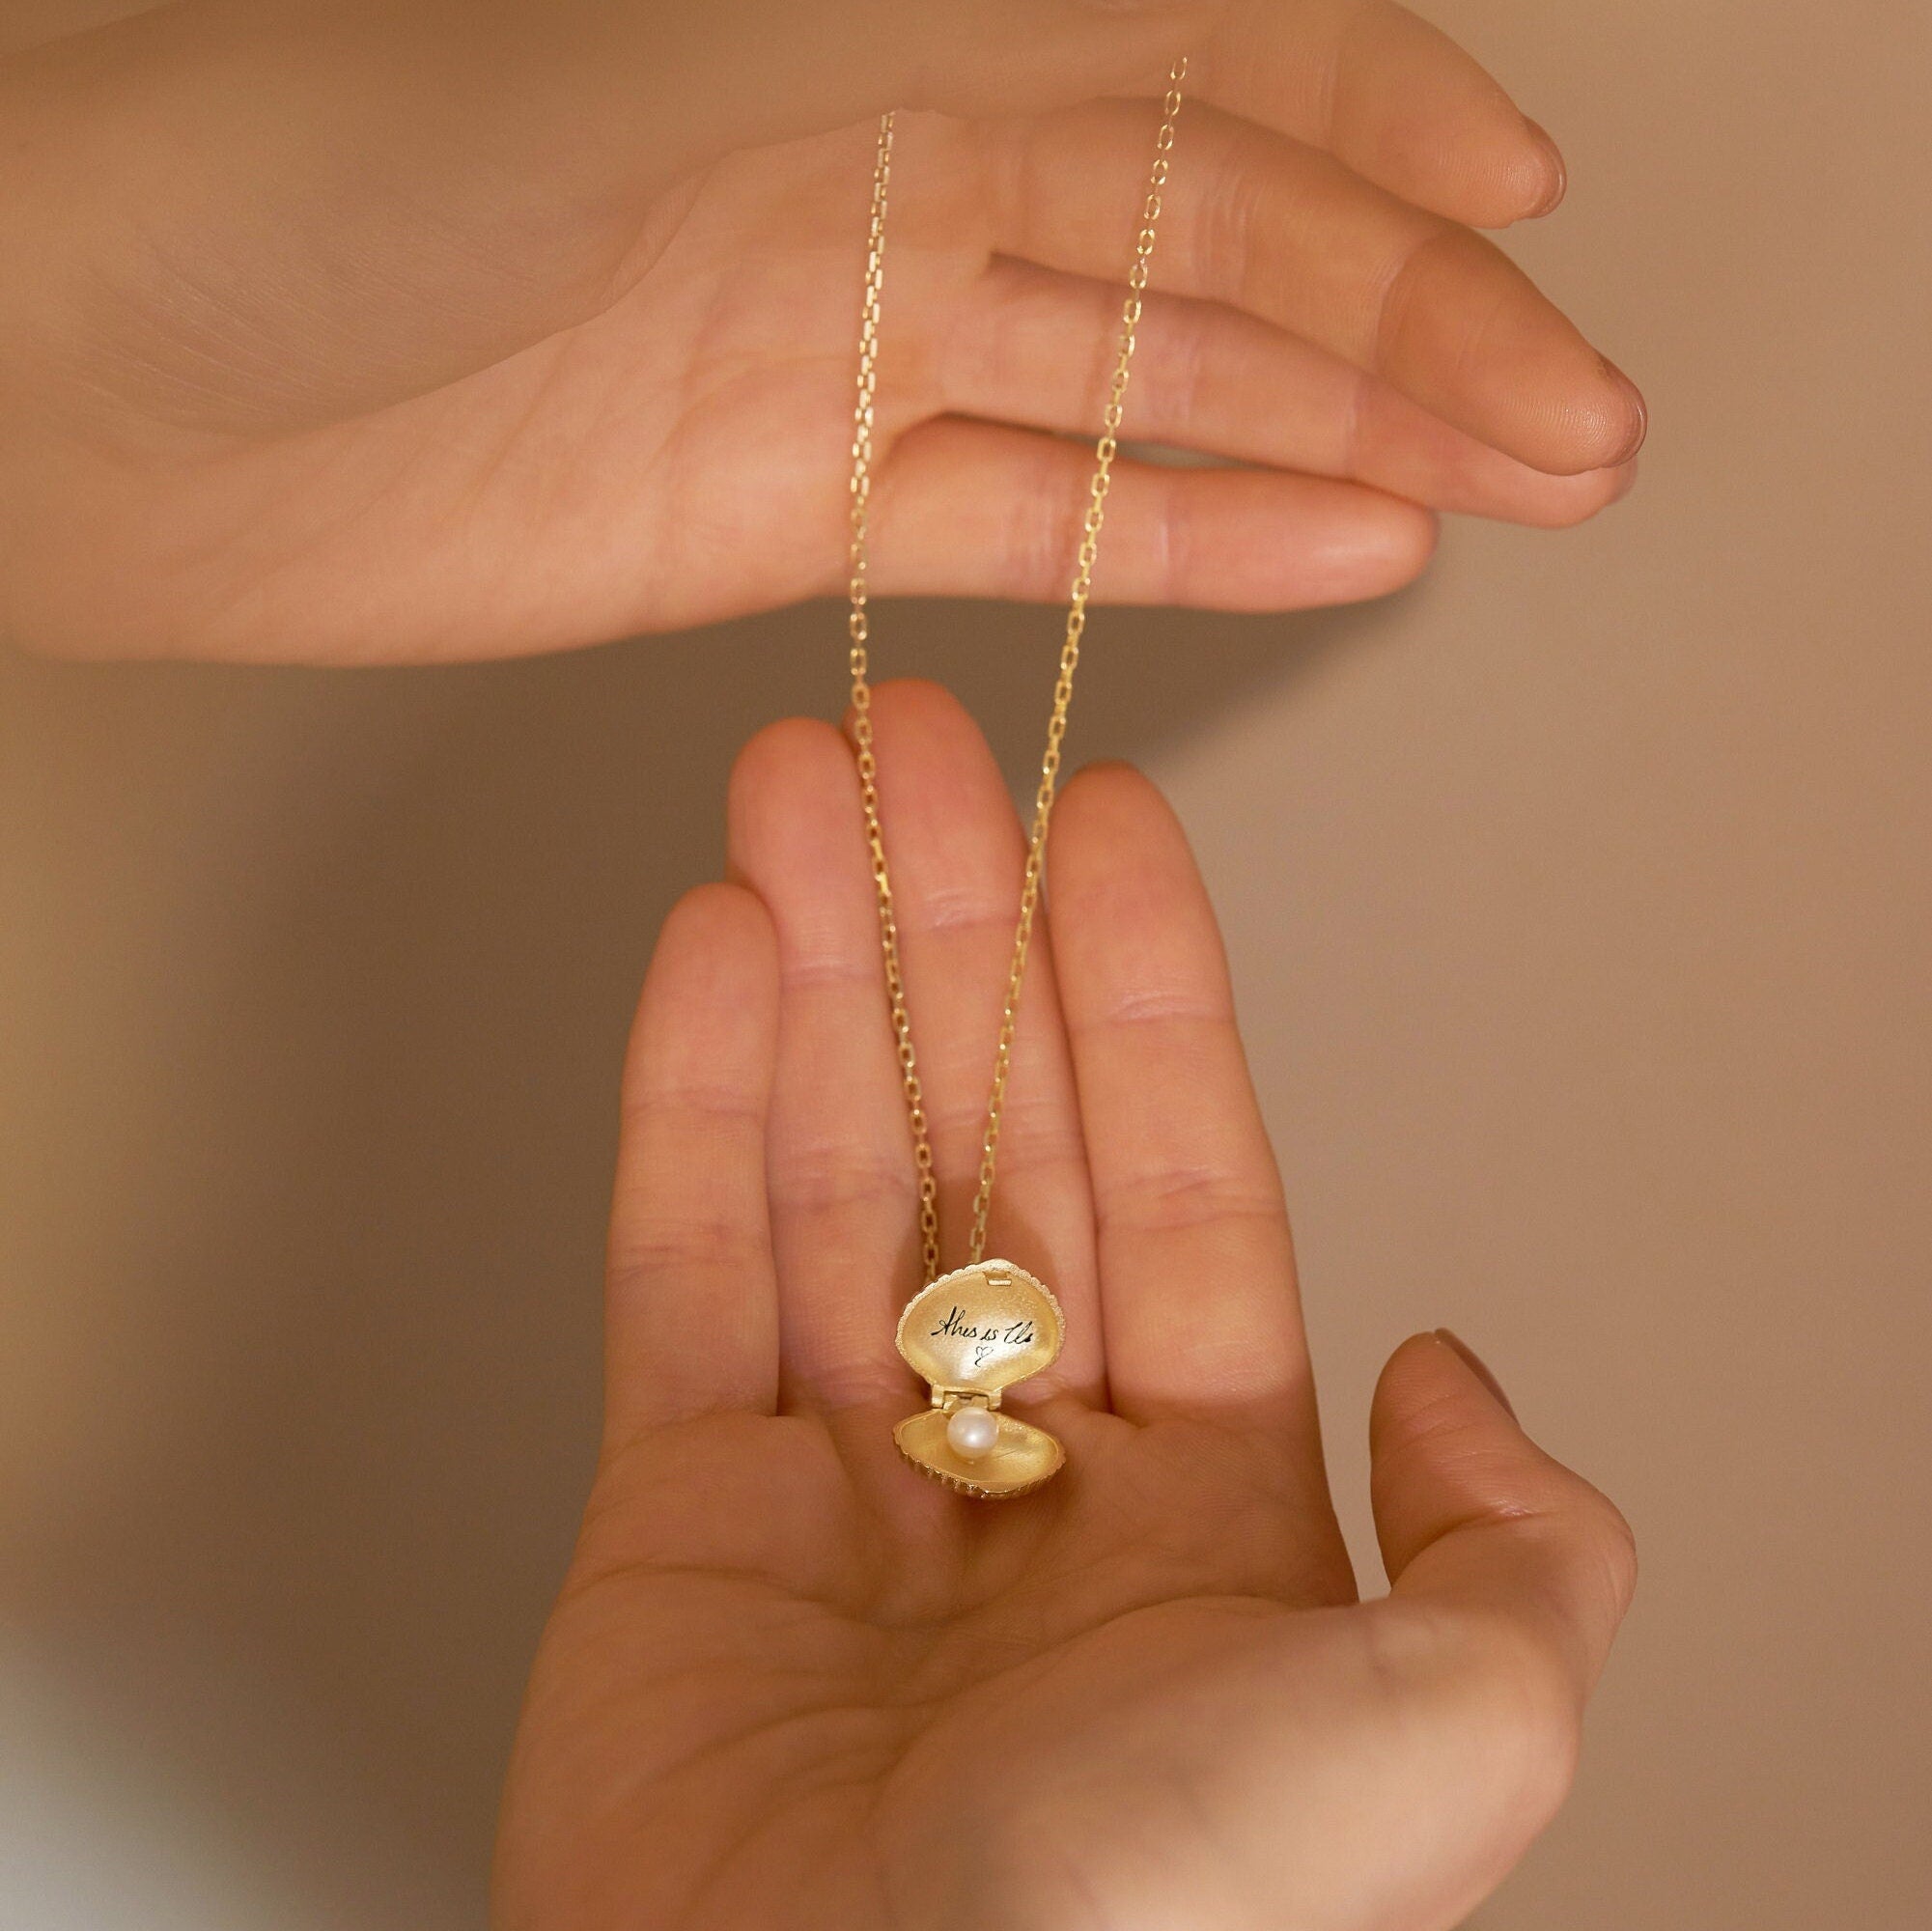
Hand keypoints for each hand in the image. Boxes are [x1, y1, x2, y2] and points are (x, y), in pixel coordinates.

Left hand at [1, 1, 1643, 660]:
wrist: (113, 389)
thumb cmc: (320, 168)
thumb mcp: (700, 45)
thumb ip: (986, 23)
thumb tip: (1231, 4)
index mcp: (877, 18)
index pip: (1196, 51)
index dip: (1376, 115)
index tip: (1523, 195)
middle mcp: (878, 160)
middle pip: (1206, 238)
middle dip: (1403, 320)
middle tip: (1574, 417)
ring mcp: (843, 341)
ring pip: (1145, 389)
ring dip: (1332, 438)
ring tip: (1502, 494)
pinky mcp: (791, 500)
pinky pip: (1033, 514)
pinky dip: (1184, 535)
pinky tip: (1325, 549)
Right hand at [494, 681, 1635, 1930]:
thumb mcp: (1450, 1741)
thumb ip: (1522, 1546)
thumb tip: (1451, 1374)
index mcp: (1205, 1509)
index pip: (1173, 1178)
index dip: (1135, 985)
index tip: (1101, 821)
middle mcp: (1024, 1478)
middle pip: (986, 1137)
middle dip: (954, 930)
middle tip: (922, 748)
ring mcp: (836, 1486)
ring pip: (829, 1167)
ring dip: (814, 966)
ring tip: (800, 790)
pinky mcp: (669, 1521)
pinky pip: (678, 1265)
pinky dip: (688, 1096)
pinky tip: (709, 944)